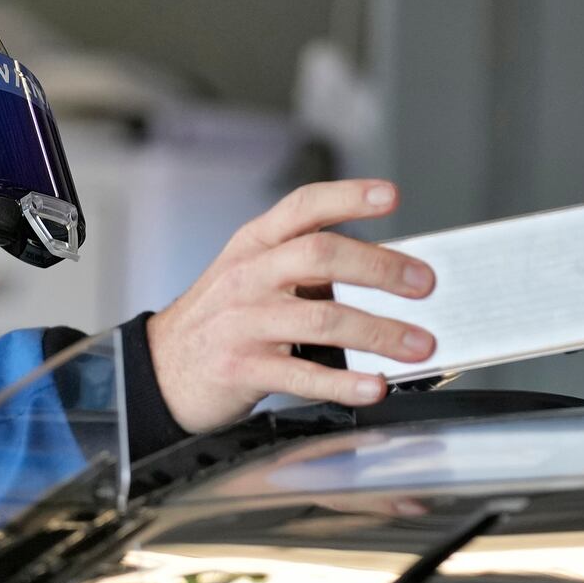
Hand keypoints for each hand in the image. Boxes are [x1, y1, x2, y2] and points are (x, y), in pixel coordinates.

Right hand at [146, 179, 435, 431]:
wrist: (160, 369)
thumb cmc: (219, 320)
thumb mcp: (249, 277)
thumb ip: (302, 270)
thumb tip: (384, 278)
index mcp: (254, 245)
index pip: (303, 207)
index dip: (348, 197)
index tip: (390, 196)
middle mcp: (248, 276)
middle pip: (321, 255)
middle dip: (380, 268)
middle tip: (422, 284)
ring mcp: (243, 322)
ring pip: (322, 319)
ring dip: (379, 332)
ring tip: (417, 345)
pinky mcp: (242, 367)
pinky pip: (303, 375)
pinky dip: (345, 382)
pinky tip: (373, 386)